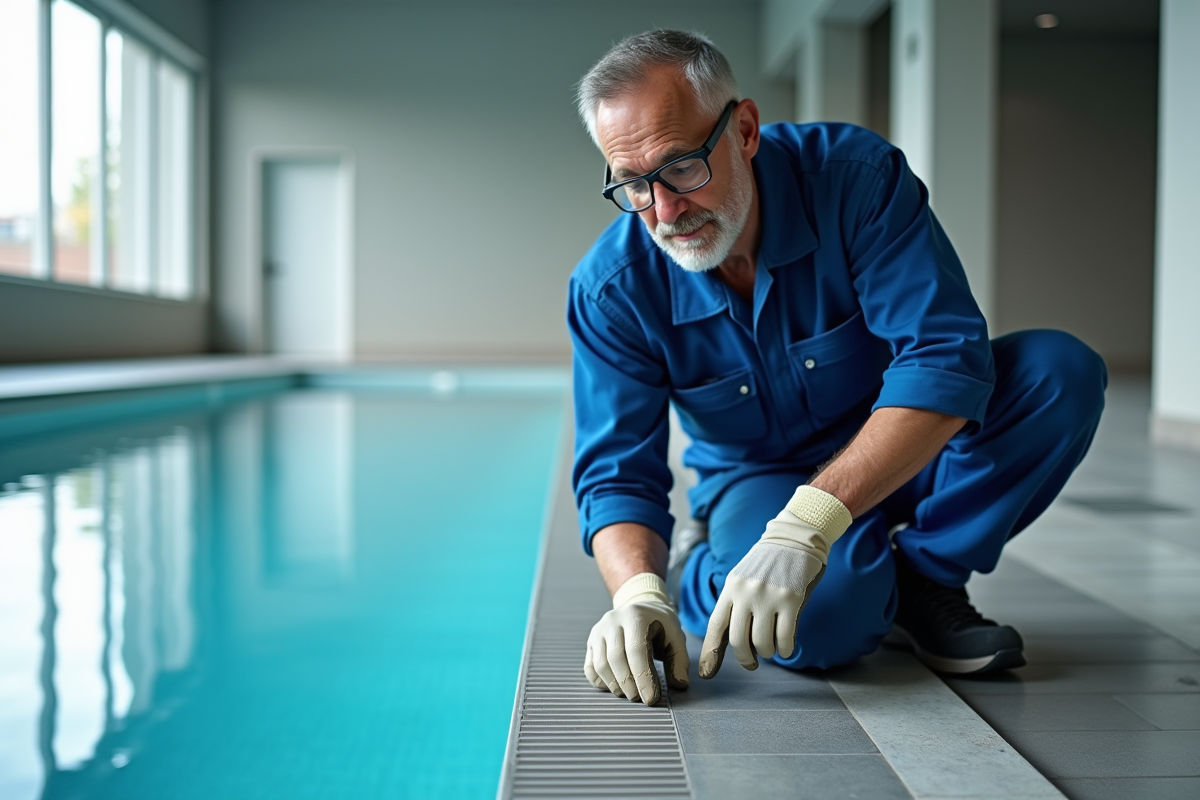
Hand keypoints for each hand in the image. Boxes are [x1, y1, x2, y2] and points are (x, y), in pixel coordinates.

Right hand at [584, 573, 689, 704]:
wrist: (641, 609)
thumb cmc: (660, 626)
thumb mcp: (676, 637)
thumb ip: (679, 661)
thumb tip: (679, 684)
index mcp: (636, 616)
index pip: (636, 650)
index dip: (643, 677)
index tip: (650, 698)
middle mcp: (613, 620)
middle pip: (615, 658)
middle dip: (628, 684)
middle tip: (640, 698)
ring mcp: (599, 631)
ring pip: (600, 664)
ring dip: (615, 685)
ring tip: (630, 694)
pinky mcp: (591, 642)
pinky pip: (590, 667)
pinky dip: (600, 682)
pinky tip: (615, 686)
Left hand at [699, 485, 852, 677]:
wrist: (794, 539)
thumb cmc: (766, 565)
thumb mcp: (742, 579)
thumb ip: (734, 606)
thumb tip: (727, 643)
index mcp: (730, 589)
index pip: (715, 626)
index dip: (711, 653)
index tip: (707, 674)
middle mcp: (745, 593)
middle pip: (738, 641)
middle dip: (746, 659)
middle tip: (752, 662)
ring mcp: (768, 596)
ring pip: (762, 644)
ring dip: (768, 653)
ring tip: (772, 647)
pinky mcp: (791, 600)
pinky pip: (785, 638)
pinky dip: (786, 649)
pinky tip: (787, 646)